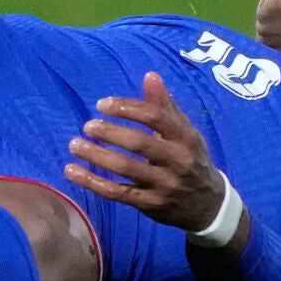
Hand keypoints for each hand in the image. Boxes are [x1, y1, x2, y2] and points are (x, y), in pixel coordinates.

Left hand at [64, 72, 225, 232]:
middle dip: (110, 132)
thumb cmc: (190, 159)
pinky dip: (93, 182)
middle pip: (139, 143)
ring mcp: (164, 185)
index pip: (155, 117)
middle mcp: (177, 161)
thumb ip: (165, 106)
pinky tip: (72, 172)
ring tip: (74, 145)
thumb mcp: (185, 132)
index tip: (102, 104)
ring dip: (97, 156)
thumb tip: (150, 75)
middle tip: (87, 126)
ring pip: (126, 168)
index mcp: (186, 138)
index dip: (127, 108)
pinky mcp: (150, 205)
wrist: (207, 205)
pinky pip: (118, 193)